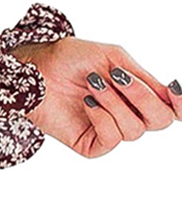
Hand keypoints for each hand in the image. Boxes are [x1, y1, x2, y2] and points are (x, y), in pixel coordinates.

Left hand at [6, 37, 180, 157]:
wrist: (36, 67)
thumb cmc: (71, 59)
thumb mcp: (113, 58)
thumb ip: (142, 77)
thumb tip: (167, 93)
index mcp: (138, 95)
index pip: (172, 110)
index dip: (180, 104)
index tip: (172, 88)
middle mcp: (128, 115)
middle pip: (161, 121)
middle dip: (141, 96)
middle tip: (116, 76)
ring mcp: (109, 130)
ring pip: (134, 130)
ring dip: (114, 102)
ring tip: (92, 84)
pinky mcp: (90, 144)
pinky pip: (111, 139)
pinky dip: (102, 117)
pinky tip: (86, 102)